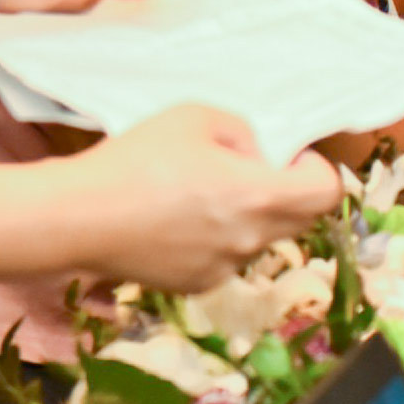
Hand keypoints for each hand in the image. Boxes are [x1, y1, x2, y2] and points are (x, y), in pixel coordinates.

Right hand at [58, 105, 342, 291]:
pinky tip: (177, 220)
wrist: (78, 217)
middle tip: (248, 169)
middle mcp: (250, 241)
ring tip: (200, 193)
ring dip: (249, 216)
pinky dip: (216, 239)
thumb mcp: (197, 117)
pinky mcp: (194, 285)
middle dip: (287, 192)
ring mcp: (223, 269)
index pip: (326, 194)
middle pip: (300, 220)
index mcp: (259, 197)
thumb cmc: (138, 160)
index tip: (289, 157)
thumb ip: (243, 133)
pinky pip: (225, 258)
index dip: (316, 170)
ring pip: (259, 239)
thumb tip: (257, 156)